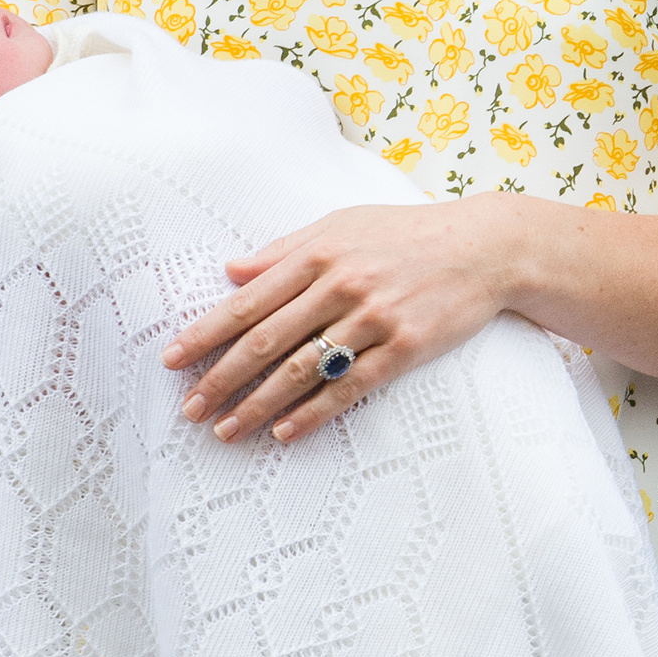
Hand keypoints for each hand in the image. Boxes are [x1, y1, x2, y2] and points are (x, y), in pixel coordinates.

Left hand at [164, 197, 521, 444]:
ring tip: (225, 431)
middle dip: (220, 379)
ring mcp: (374, 318)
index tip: (171, 361)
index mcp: (319, 253)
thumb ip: (286, 249)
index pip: (247, 301)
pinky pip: (350, 388)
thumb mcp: (343, 224)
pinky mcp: (405, 347)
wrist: (485, 246)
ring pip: (301, 371)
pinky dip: (313, 413)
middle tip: (189, 409)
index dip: (205, 334)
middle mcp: (341, 285)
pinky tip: (285, 432)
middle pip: (265, 341)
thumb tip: (231, 270)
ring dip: (257, 405)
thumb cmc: (408, 232)